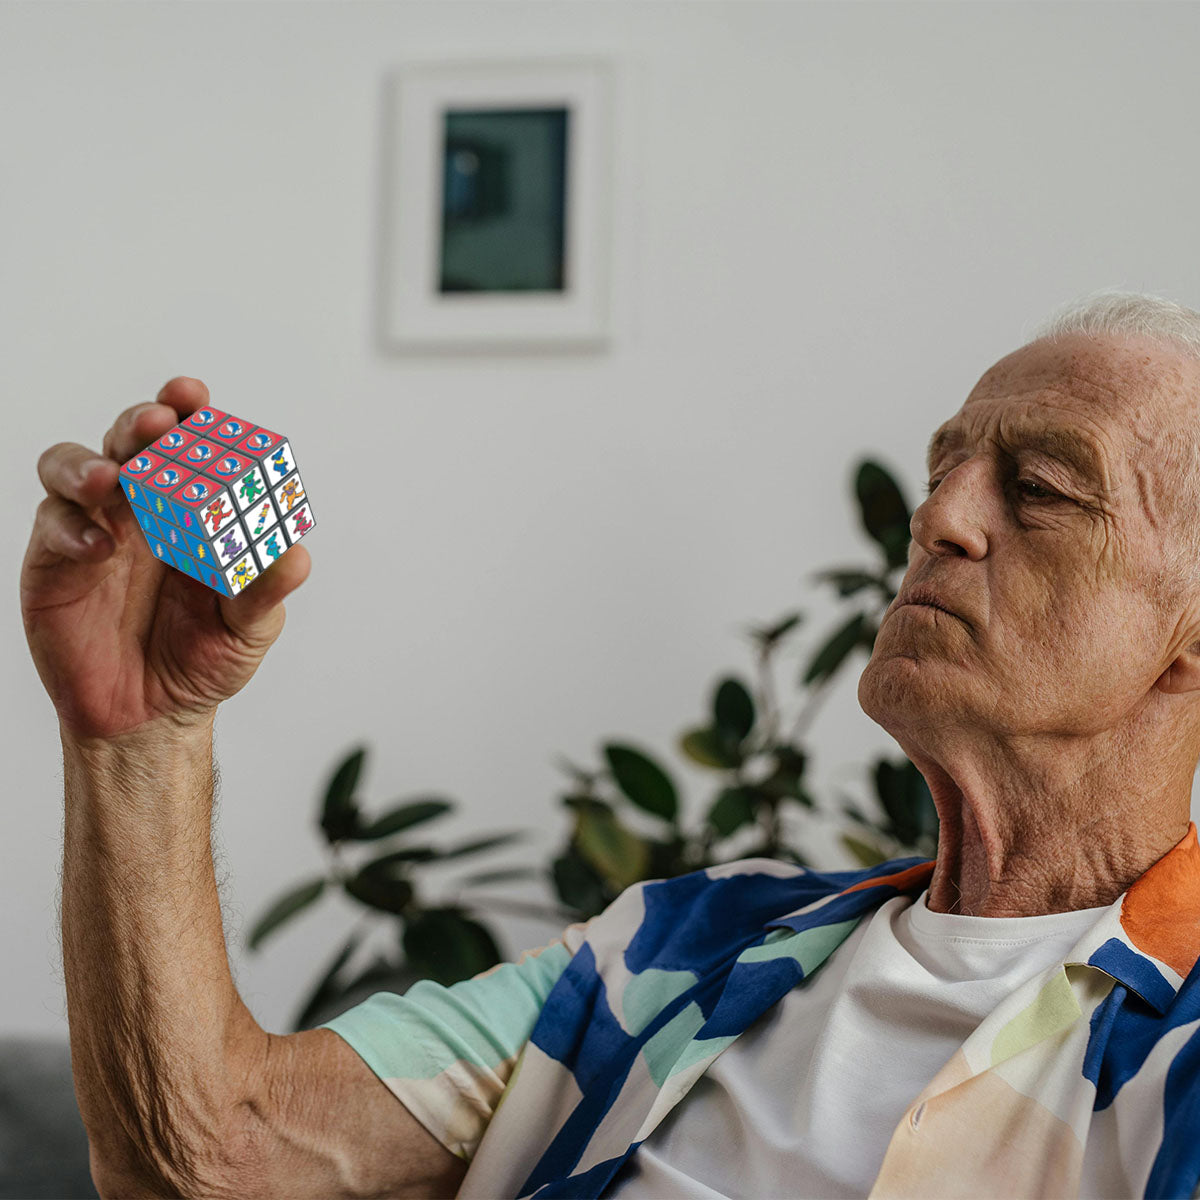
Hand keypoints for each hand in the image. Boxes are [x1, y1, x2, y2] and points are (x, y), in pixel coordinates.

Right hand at [20, 377, 311, 740]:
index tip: (193, 399)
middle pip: (129, 441)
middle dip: (140, 422)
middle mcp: (142, 510)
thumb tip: (298, 556)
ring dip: (90, 463)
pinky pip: (53, 525)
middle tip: (156, 422)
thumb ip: (266, 592)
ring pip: (75, 467)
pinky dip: (72, 526)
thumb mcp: (248, 628)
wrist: (151, 716)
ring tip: (111, 480)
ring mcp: (95, 529)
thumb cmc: (202, 658)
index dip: (186, 414)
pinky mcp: (56, 562)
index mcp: (193, 511)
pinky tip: (98, 546)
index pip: (186, 447)